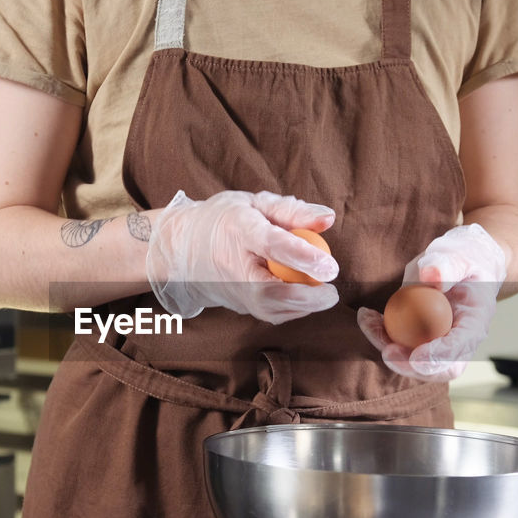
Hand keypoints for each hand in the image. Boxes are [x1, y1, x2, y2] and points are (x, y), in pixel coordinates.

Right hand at [146, 190, 339, 322]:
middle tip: (332, 292)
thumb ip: (294, 211)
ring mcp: (232, 291)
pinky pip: (271, 314)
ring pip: (270, 310)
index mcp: (237, 229)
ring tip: (321, 293)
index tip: (331, 266)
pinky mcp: (239, 306)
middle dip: (306, 298)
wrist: (185, 248)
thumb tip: (328, 219)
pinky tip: (304, 297)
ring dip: (303, 307)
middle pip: (268, 291)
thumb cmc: (227, 220)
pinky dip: (293, 309)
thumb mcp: (257, 204)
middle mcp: (231, 265)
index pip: (270, 245)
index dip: (302, 256)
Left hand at [358, 224, 506, 381]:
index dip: (439, 356)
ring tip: (368, 323)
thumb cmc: (466, 256)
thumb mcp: (461, 253)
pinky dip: (380, 332)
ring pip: (414, 359)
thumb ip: (448, 264)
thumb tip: (430, 276)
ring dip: (387, 346)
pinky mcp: (419, 336)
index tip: (417, 355)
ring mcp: (439, 341)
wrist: (463, 261)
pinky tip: (365, 316)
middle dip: (411, 366)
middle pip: (438, 367)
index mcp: (475, 323)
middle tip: (387, 351)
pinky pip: (399, 342)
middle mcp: (459, 339)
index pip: (459, 347)